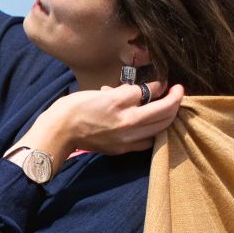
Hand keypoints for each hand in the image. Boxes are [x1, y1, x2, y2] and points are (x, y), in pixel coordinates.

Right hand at [16, 80, 184, 165]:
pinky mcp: (120, 149)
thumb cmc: (78, 108)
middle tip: (175, 92)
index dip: (171, 90)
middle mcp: (132, 132)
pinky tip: (146, 123)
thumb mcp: (107, 94)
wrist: (59, 131)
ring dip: (165, 118)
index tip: (172, 83)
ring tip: (164, 106)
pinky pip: (145, 141)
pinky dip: (152, 130)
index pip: (161, 102)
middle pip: (164, 118)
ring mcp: (127, 143)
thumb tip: (153, 88)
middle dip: (174, 104)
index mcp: (129, 116)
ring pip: (158, 131)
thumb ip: (132, 91)